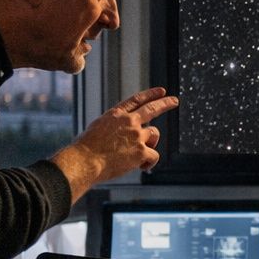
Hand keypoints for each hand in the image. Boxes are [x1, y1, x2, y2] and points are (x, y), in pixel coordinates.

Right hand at [51, 87, 178, 199]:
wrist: (84, 162)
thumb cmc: (85, 150)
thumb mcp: (97, 129)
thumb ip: (114, 128)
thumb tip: (122, 135)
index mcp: (115, 115)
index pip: (136, 100)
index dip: (150, 94)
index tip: (161, 91)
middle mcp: (128, 122)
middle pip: (152, 109)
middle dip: (165, 103)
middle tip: (174, 101)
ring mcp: (136, 135)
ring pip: (154, 135)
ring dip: (149, 144)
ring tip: (136, 155)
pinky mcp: (141, 151)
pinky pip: (154, 156)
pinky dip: (149, 163)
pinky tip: (140, 166)